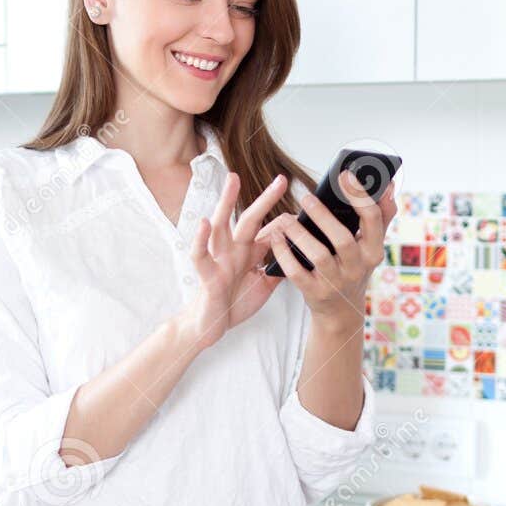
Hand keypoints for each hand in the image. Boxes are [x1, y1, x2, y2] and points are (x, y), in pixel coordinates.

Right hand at [179, 171, 288, 350]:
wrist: (211, 325)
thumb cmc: (233, 302)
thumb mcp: (263, 284)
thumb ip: (277, 268)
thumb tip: (299, 255)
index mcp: (248, 253)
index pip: (267, 229)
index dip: (285, 220)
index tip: (305, 209)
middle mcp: (233, 251)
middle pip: (249, 219)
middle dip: (265, 199)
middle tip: (281, 180)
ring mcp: (219, 261)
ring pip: (222, 227)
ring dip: (227, 203)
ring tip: (233, 181)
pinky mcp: (207, 276)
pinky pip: (201, 255)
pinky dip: (200, 240)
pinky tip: (204, 223)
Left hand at [254, 171, 397, 331]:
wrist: (341, 312)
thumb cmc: (354, 268)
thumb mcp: (371, 247)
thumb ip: (381, 216)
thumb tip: (388, 184)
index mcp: (373, 251)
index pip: (373, 220)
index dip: (360, 197)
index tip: (345, 175)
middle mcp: (357, 268)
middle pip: (343, 240)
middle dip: (324, 217)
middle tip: (306, 196)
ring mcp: (336, 283)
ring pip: (318, 256)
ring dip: (300, 234)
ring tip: (285, 218)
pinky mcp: (315, 294)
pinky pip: (297, 273)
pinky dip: (284, 254)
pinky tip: (276, 236)